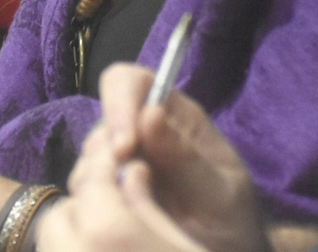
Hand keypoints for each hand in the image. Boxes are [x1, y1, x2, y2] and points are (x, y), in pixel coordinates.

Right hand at [73, 64, 269, 251]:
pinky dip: (93, 201)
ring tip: (129, 208)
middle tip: (124, 190)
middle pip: (103, 120)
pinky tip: (120, 216)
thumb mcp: (217, 191)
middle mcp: (144, 130)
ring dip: (98, 181)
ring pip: (89, 155)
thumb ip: (185, 157)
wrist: (227, 251)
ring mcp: (125, 160)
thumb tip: (148, 114)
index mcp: (176, 115)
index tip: (123, 149)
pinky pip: (85, 186)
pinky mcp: (111, 189)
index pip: (132, 82)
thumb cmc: (231, 218)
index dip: (119, 105)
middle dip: (105, 154)